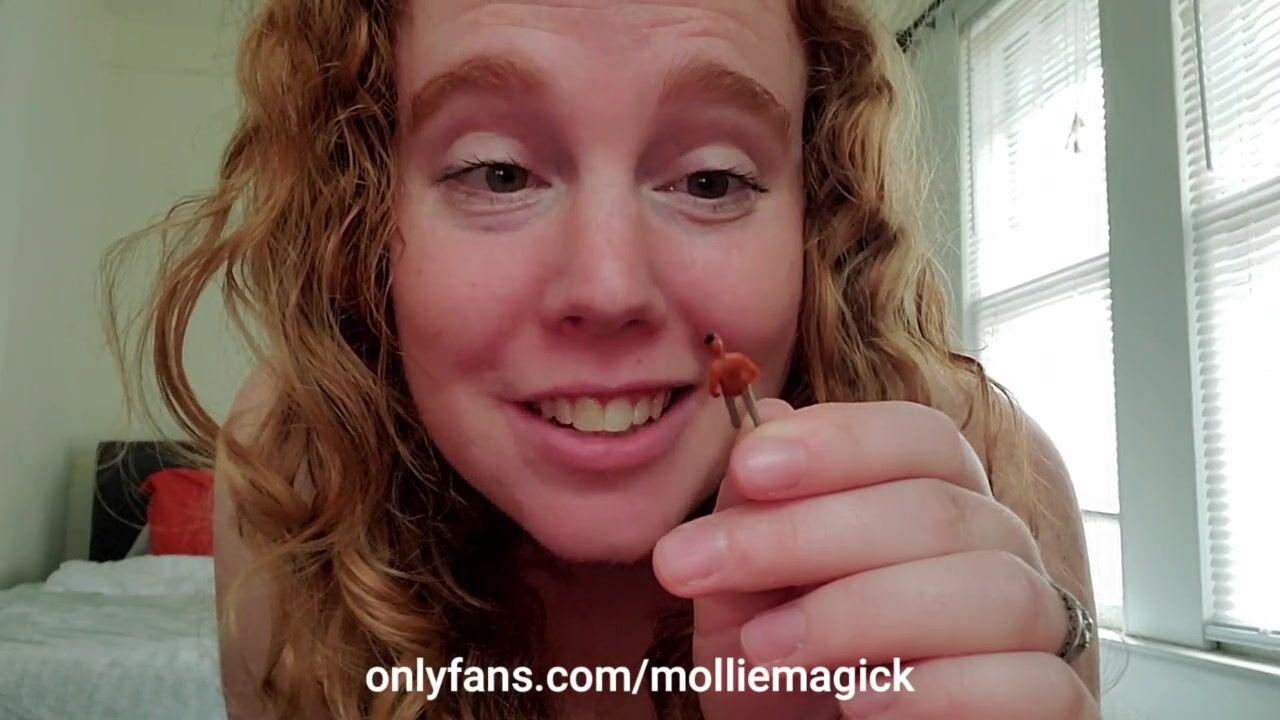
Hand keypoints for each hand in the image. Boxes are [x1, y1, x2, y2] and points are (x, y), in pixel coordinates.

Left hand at [653, 399, 1098, 718]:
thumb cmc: (783, 673)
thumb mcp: (740, 592)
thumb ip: (750, 510)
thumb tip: (765, 417)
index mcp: (934, 499)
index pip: (919, 438)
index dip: (838, 443)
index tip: (748, 467)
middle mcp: (998, 551)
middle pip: (938, 511)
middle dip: (806, 536)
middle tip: (697, 566)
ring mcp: (1036, 630)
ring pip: (992, 591)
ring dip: (862, 614)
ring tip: (766, 649)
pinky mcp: (1056, 706)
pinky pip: (1033, 685)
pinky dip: (939, 691)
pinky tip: (857, 701)